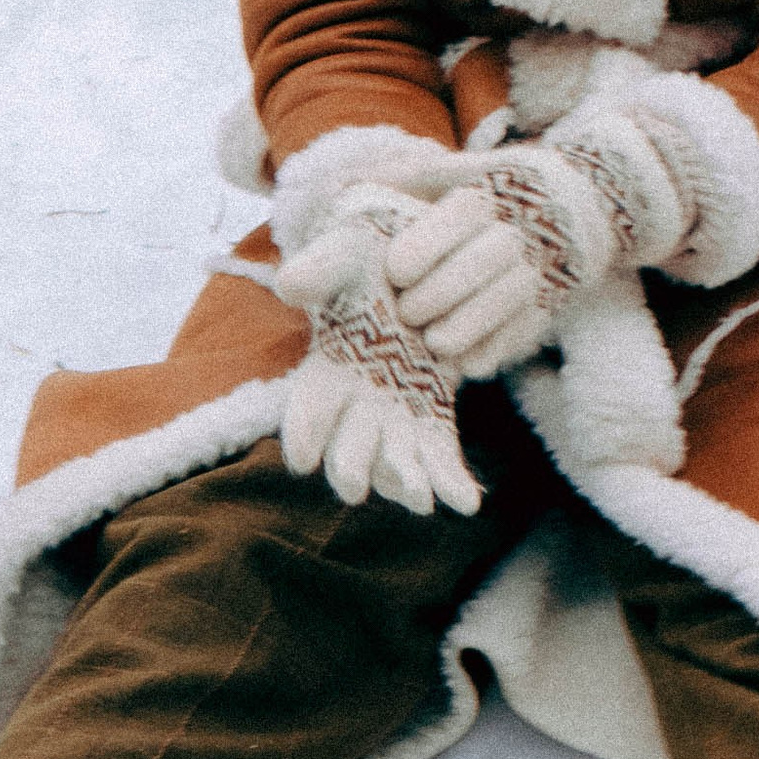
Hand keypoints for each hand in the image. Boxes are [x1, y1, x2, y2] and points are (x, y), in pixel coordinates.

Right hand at [271, 200, 480, 515]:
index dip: (304, 430)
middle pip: (349, 443)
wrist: (411, 261)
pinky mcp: (432, 412)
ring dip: (406, 481)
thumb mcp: (344, 253)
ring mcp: (395, 411)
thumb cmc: (367, 257)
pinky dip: (450, 480)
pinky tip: (467, 505)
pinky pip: (439, 453)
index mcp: (327, 368)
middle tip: (353, 489)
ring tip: (421, 502)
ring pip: (396, 458)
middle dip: (350, 465)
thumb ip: (320, 268)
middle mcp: (356, 401)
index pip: (309, 406)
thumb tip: (290, 285)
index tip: (302, 458)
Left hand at [385, 107, 695, 377]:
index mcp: (489, 191)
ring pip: (511, 297)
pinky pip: (527, 329)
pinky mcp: (552, 301)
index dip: (427, 243)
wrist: (581, 206)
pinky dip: (498, 348)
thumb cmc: (493, 192)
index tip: (395, 270)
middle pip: (487, 258)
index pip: (461, 214)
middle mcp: (520, 227)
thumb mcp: (455, 173)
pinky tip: (468, 363)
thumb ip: (404, 178)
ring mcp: (541, 266)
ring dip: (470, 325)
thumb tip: (345, 185)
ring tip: (434, 343)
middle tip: (407, 312)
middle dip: (442, 291)